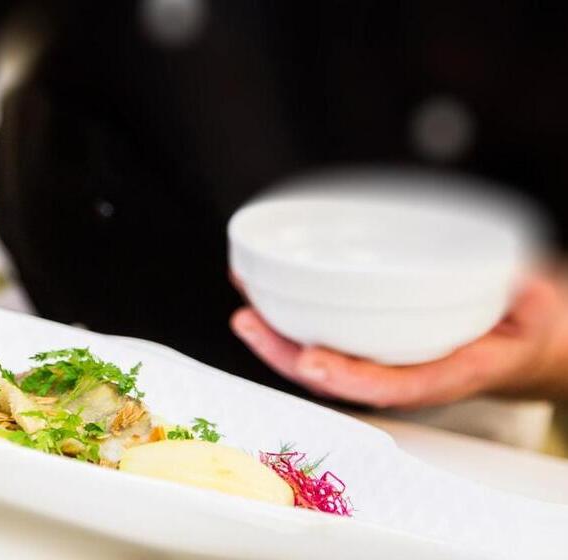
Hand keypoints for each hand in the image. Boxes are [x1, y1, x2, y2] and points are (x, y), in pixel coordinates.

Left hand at [230, 273, 567, 407]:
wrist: (523, 343)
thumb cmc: (525, 327)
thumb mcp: (536, 310)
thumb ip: (525, 296)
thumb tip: (516, 281)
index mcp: (447, 374)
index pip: (391, 385)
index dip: (347, 377)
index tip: (310, 359)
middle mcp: (406, 375)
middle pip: (337, 379)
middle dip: (285, 355)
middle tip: (247, 320)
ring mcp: (386, 363)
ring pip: (324, 363)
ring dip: (278, 339)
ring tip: (243, 302)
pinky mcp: (375, 347)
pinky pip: (330, 340)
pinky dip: (293, 323)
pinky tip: (268, 296)